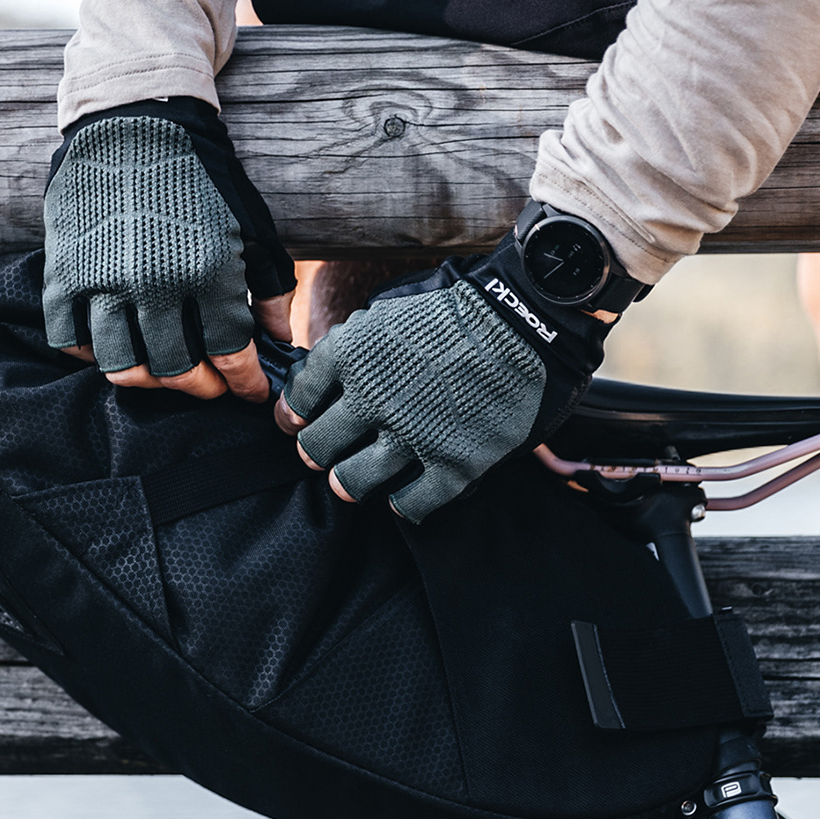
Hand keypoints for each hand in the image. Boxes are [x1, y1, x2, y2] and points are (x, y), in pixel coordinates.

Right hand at [42, 97, 293, 402]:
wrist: (135, 119)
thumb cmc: (202, 174)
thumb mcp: (252, 226)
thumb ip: (270, 288)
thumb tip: (278, 340)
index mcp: (207, 273)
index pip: (229, 356)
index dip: (243, 383)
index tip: (248, 392)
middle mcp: (153, 285)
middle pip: (175, 371)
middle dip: (201, 387)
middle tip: (210, 384)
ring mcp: (102, 282)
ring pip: (121, 366)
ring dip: (148, 378)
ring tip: (164, 368)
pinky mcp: (63, 274)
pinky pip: (70, 340)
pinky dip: (92, 352)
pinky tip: (116, 341)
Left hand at [277, 238, 612, 521]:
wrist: (524, 324)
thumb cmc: (455, 315)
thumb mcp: (386, 315)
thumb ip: (347, 349)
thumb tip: (315, 380)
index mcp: (351, 355)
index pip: (298, 400)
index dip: (295, 413)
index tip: (299, 420)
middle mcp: (374, 399)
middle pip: (316, 446)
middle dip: (316, 451)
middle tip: (323, 453)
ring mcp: (412, 435)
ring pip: (352, 482)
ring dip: (349, 482)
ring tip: (354, 480)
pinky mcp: (453, 464)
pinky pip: (411, 503)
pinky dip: (403, 502)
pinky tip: (405, 493)